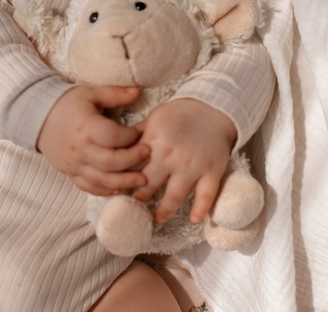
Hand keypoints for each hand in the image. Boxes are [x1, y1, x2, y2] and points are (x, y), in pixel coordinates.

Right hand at [37, 85, 149, 194]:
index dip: (129, 136)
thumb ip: (114, 93)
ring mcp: (74, 164)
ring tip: (143, 180)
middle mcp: (80, 148)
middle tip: (147, 153)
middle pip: (109, 162)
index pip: (112, 136)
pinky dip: (105, 191)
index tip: (139, 132)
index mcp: (85, 126)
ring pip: (101, 180)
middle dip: (132, 160)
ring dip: (124, 182)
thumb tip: (137, 91)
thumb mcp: (90, 93)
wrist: (38, 117)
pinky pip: (89, 187)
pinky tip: (120, 189)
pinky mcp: (71, 173)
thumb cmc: (67, 103)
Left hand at [132, 98, 236, 223]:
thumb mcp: (153, 118)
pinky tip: (194, 219)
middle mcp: (172, 156)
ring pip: (175, 196)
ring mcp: (193, 165)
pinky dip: (200, 209)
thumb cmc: (178, 114)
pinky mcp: (212, 171)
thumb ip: (136, 137)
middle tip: (136, 203)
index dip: (125, 177)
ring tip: (158, 217)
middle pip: (150, 184)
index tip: (121, 186)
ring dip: (165, 210)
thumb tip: (116, 151)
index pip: (133, 166)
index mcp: (154, 141)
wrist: (211, 107)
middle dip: (140, 195)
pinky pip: (207, 195)